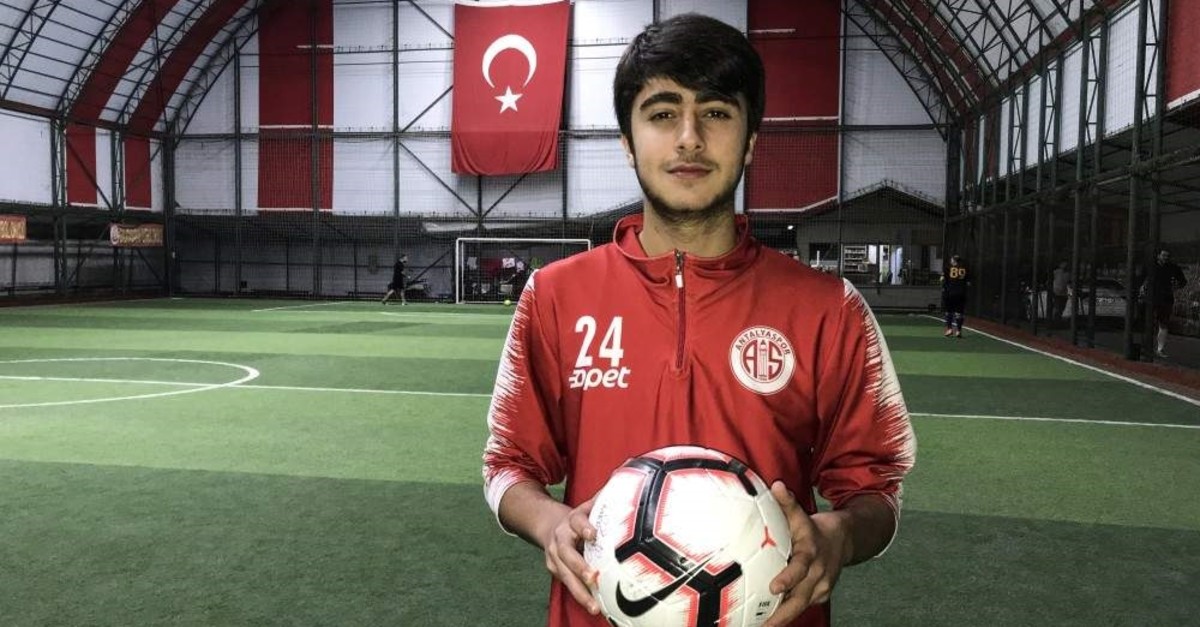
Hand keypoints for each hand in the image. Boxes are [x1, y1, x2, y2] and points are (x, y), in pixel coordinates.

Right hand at [541, 497, 600, 614]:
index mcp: (572, 520)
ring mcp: (555, 556)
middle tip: (593, 577)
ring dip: (579, 590)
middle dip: (579, 566)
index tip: (593, 534)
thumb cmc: (580, 518)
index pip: (577, 521)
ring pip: (564, 574)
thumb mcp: (589, 505)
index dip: (584, 527)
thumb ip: (605, 499)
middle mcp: (561, 538)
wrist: (549, 525)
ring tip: (594, 606)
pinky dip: (578, 595)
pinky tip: (593, 606)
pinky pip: (566, 584)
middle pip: (567, 553)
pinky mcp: (554, 569)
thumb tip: (630, 486)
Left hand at [762, 481, 850, 626]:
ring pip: (800, 606)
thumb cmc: (813, 528)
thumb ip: (787, 502)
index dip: (788, 578)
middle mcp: (818, 573)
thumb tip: (776, 485)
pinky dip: (786, 615)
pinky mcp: (820, 595)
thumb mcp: (800, 515)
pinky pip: (802, 606)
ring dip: (782, 618)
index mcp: (811, 553)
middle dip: (782, 614)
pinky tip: (769, 622)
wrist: (844, 539)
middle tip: (763, 625)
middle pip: (800, 598)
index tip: (774, 587)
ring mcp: (821, 587)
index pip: (800, 567)